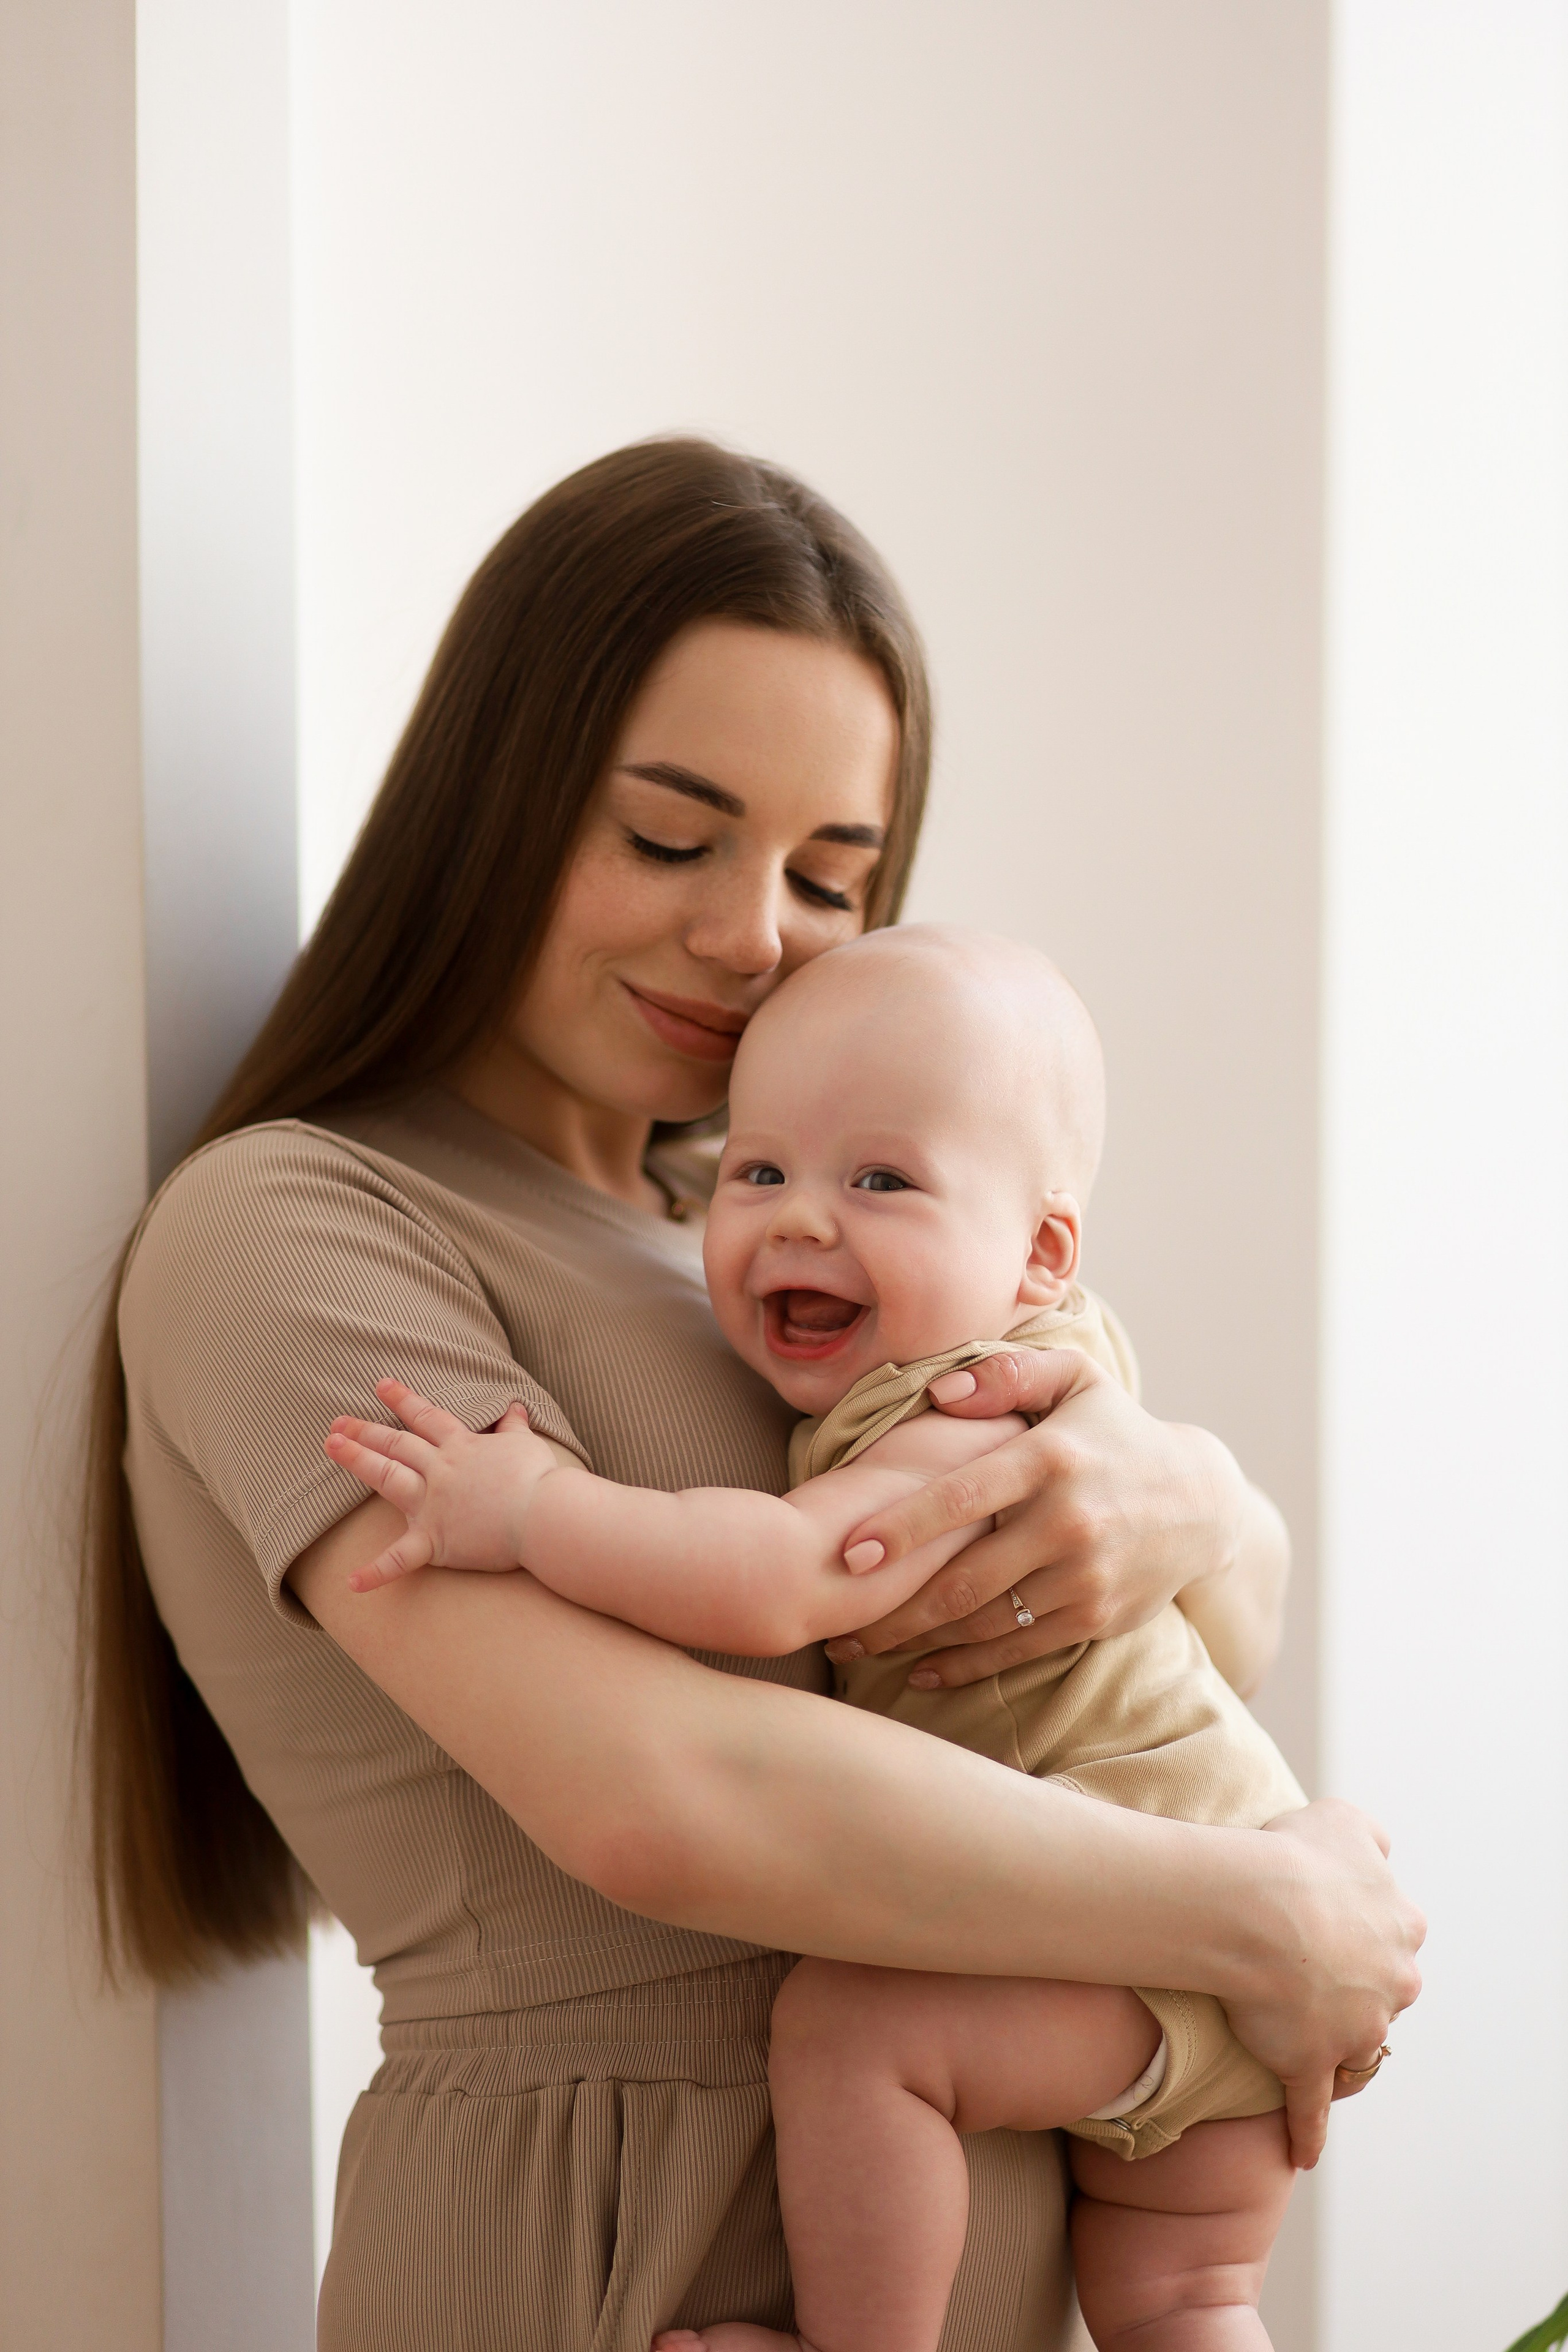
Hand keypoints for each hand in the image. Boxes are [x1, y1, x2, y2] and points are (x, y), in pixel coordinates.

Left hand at [324, 1379, 556, 1588]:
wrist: (545, 1516)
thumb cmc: (539, 1480)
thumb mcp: (526, 1444)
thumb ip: (514, 1426)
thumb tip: (514, 1406)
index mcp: (462, 1447)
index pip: (426, 1417)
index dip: (403, 1400)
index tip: (381, 1385)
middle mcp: (441, 1470)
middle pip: (397, 1444)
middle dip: (366, 1430)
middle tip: (337, 1422)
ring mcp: (434, 1504)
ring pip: (387, 1477)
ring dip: (357, 1460)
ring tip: (331, 1445)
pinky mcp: (436, 1540)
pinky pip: (400, 1559)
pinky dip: (376, 1572)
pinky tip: (351, 1583)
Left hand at [826, 1350, 1247, 1687]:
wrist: (1204, 1502)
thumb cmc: (1117, 1432)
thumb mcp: (1076, 1379)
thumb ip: (1005, 1375)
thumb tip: (938, 1391)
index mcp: (1049, 1459)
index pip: (961, 1497)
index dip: (900, 1527)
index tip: (846, 1551)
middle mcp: (1067, 1522)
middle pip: (963, 1578)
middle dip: (892, 1608)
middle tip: (836, 1624)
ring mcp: (1084, 1576)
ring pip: (985, 1622)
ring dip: (919, 1642)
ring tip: (863, 1648)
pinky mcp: (1095, 1616)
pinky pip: (1018, 1649)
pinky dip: (967, 1665)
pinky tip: (923, 1671)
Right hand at [1223, 1799, 1424, 2168]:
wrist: (1258, 1909)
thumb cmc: (1294, 1857)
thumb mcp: (1343, 1819)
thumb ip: (1367, 1836)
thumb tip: (1380, 1850)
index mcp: (1401, 1927)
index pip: (1394, 1936)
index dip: (1359, 1930)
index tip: (1328, 1925)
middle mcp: (1391, 1982)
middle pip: (1381, 1994)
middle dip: (1355, 1989)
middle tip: (1309, 1973)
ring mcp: (1354, 2030)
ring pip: (1352, 2046)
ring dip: (1333, 2045)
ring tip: (1295, 2035)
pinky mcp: (1311, 2065)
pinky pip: (1311, 2109)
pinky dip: (1306, 2134)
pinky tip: (1301, 2155)